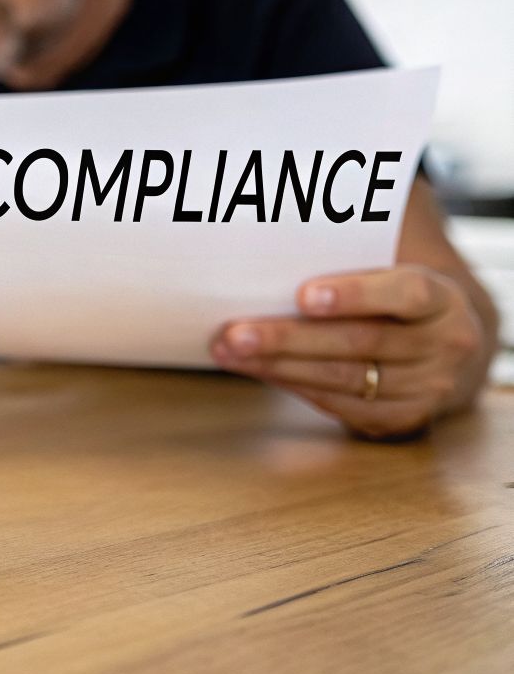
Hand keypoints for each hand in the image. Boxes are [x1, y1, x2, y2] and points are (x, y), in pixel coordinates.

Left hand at [210, 265, 485, 439]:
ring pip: (342, 377)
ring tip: (228, 351)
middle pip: (360, 342)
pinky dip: (291, 385)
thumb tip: (272, 255)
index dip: (354, 295)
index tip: (302, 295)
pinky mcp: (401, 418)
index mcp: (443, 300)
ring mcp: (425, 389)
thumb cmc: (397, 300)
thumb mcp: (394, 273)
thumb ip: (349, 264)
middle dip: (289, 338)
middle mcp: (442, 347)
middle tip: (233, 332)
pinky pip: (338, 404)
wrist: (445, 348)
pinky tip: (256, 370)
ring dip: (277, 365)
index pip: (404, 294)